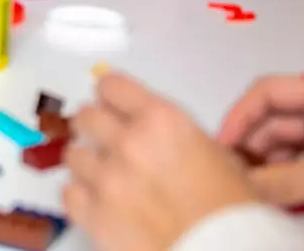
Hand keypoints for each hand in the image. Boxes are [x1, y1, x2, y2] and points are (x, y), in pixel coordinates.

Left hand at [66, 72, 258, 250]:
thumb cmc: (235, 216)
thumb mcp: (221, 159)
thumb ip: (179, 137)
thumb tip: (159, 136)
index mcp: (162, 121)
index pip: (111, 87)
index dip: (110, 97)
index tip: (110, 105)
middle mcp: (130, 143)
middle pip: (86, 117)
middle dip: (93, 127)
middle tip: (103, 140)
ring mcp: (108, 180)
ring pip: (73, 154)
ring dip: (86, 163)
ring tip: (104, 177)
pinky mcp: (95, 216)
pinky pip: (69, 193)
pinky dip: (80, 196)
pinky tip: (98, 202)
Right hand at [217, 75, 303, 229]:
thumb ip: (289, 180)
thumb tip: (244, 186)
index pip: (269, 92)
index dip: (240, 115)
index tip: (222, 146)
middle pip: (277, 119)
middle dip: (252, 144)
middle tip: (231, 174)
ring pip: (291, 143)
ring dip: (269, 163)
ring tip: (250, 188)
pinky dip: (289, 175)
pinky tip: (278, 194)